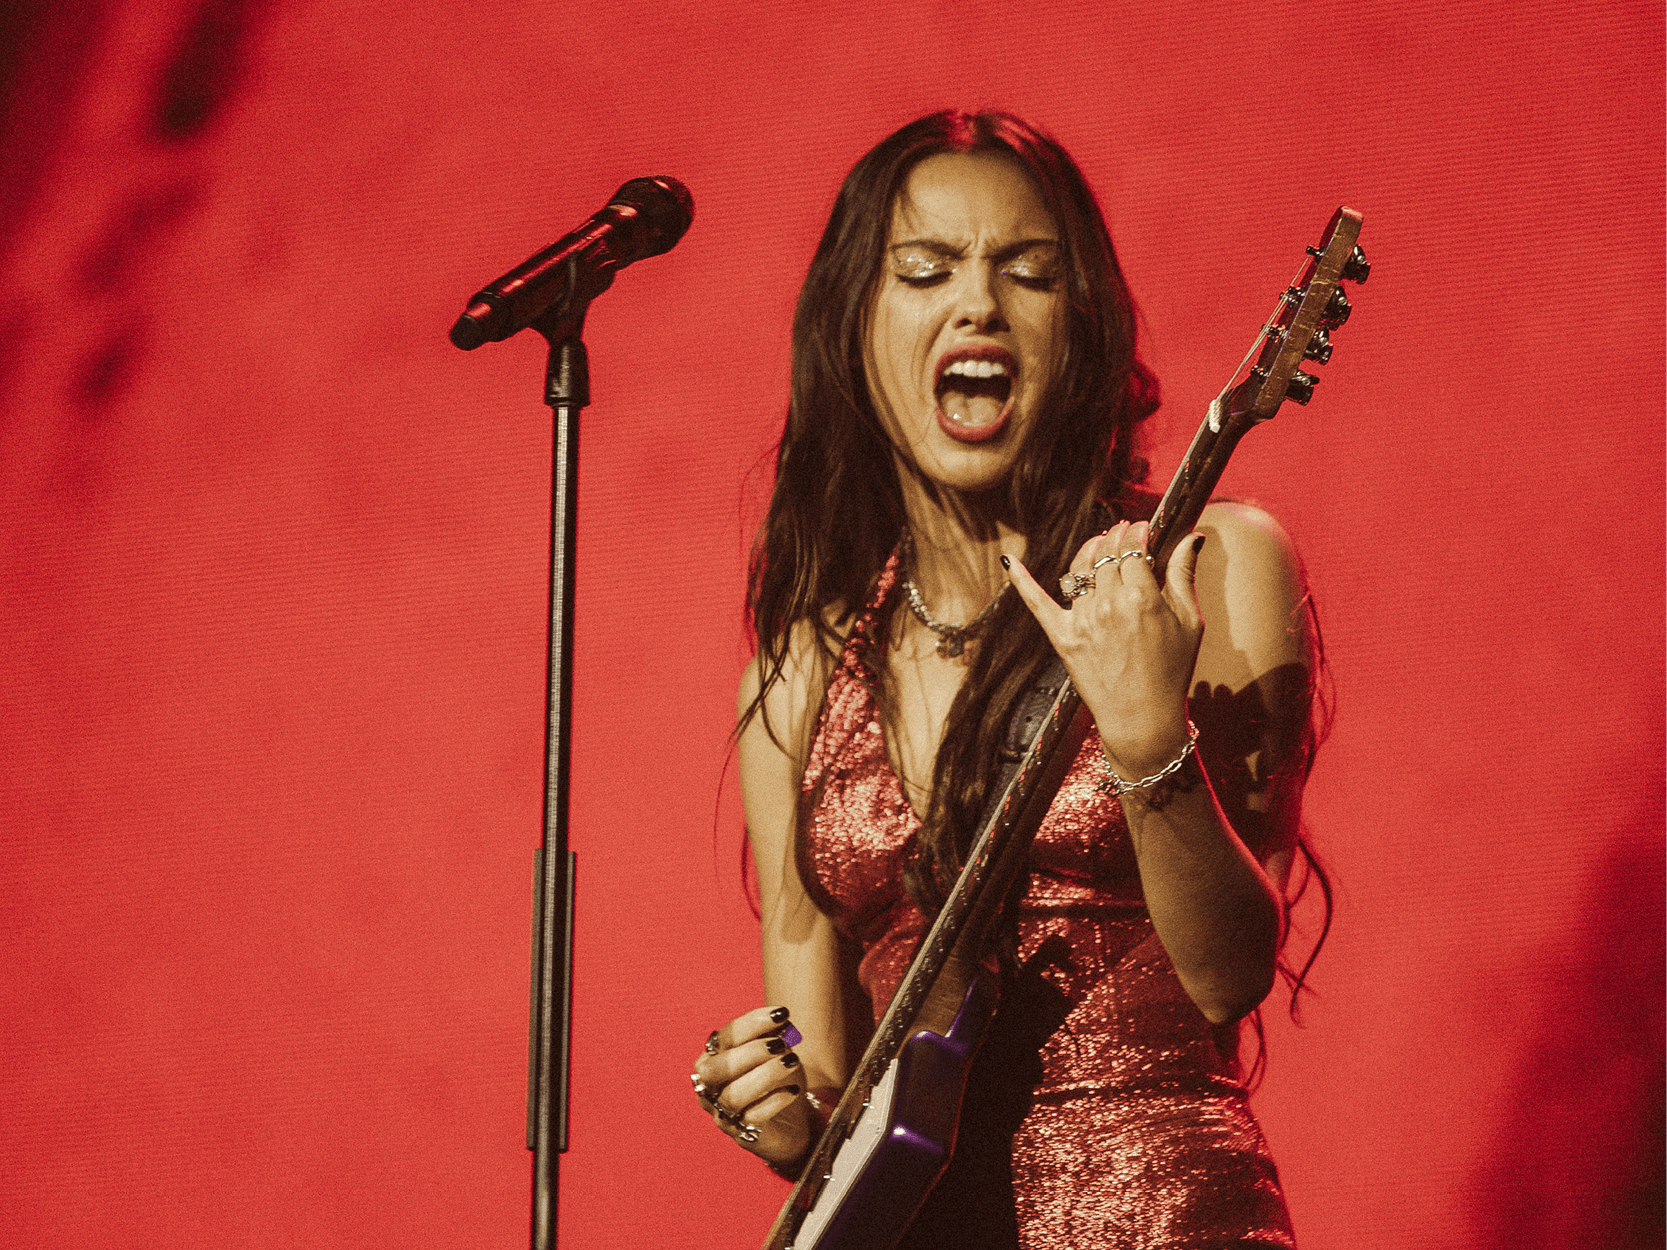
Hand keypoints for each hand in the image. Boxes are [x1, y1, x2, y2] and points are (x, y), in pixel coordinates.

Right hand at [690, 1006, 812, 1166]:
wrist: (788, 1123)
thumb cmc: (775, 1082)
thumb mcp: (774, 1055)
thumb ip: (772, 1037)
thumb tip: (781, 1021)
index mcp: (713, 1060)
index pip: (725, 1037)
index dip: (753, 1023)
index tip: (782, 1014)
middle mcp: (710, 1088)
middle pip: (716, 1068)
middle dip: (751, 1052)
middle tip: (781, 1044)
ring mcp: (723, 1113)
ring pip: (733, 1095)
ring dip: (765, 1075)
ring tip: (791, 1062)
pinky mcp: (742, 1134)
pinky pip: (752, 1118)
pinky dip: (775, 1101)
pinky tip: (793, 1091)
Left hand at [1006, 520, 1205, 776]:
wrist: (1143, 717)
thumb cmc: (1172, 670)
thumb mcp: (1189, 622)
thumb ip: (1184, 575)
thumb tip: (1192, 536)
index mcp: (1143, 597)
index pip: (1134, 548)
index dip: (1138, 533)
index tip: (1143, 529)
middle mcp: (1109, 603)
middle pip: (1107, 555)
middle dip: (1116, 538)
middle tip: (1123, 531)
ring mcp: (1083, 619)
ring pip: (1079, 569)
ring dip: (1089, 551)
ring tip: (1098, 544)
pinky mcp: (1062, 636)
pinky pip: (1037, 602)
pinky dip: (1021, 581)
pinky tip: (1009, 561)